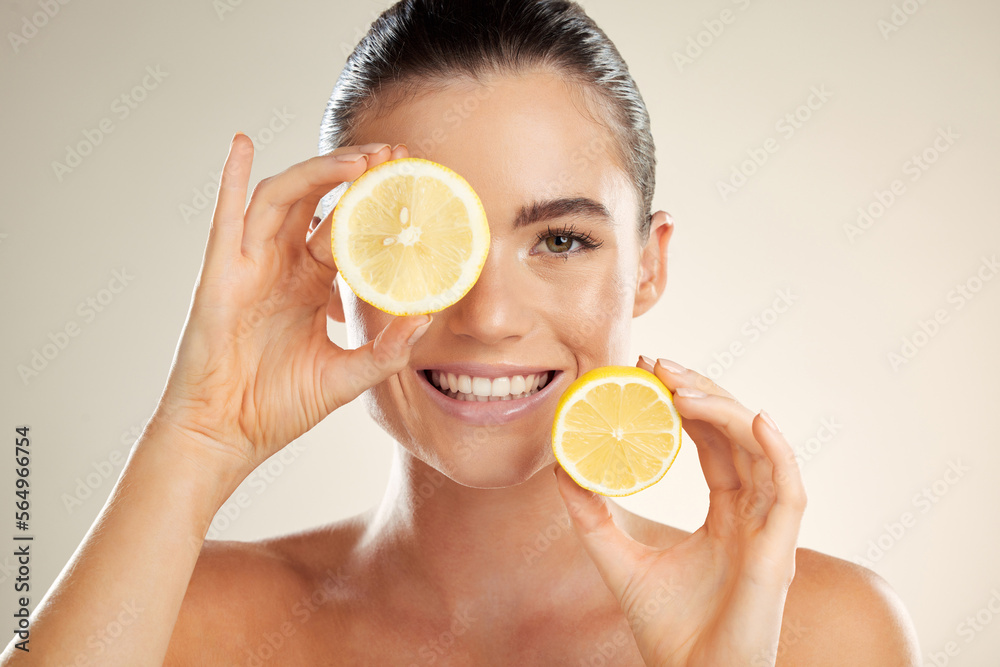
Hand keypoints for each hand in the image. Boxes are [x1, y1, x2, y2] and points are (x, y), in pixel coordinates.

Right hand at [148, 137, 428, 479]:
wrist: (228, 434)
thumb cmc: (279, 406)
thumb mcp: (348, 375)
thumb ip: (388, 348)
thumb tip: (427, 315)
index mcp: (311, 284)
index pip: (348, 230)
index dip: (377, 205)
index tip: (412, 183)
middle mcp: (282, 265)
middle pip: (321, 203)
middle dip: (358, 175)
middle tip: (397, 155)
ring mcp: (250, 264)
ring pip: (284, 199)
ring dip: (320, 173)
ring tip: (362, 160)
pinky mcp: (221, 273)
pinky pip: (226, 216)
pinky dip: (230, 177)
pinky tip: (242, 143)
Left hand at [554, 357, 805, 666]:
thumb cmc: (665, 629)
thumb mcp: (617, 557)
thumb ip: (592, 514)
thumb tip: (561, 467)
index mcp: (723, 513)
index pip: (713, 442)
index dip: (688, 403)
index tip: (650, 372)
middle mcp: (750, 513)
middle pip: (737, 435)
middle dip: (702, 392)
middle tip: (658, 365)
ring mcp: (768, 530)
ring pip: (761, 450)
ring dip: (725, 410)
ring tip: (681, 386)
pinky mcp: (779, 551)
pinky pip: (790, 491)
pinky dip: (778, 451)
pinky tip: (755, 418)